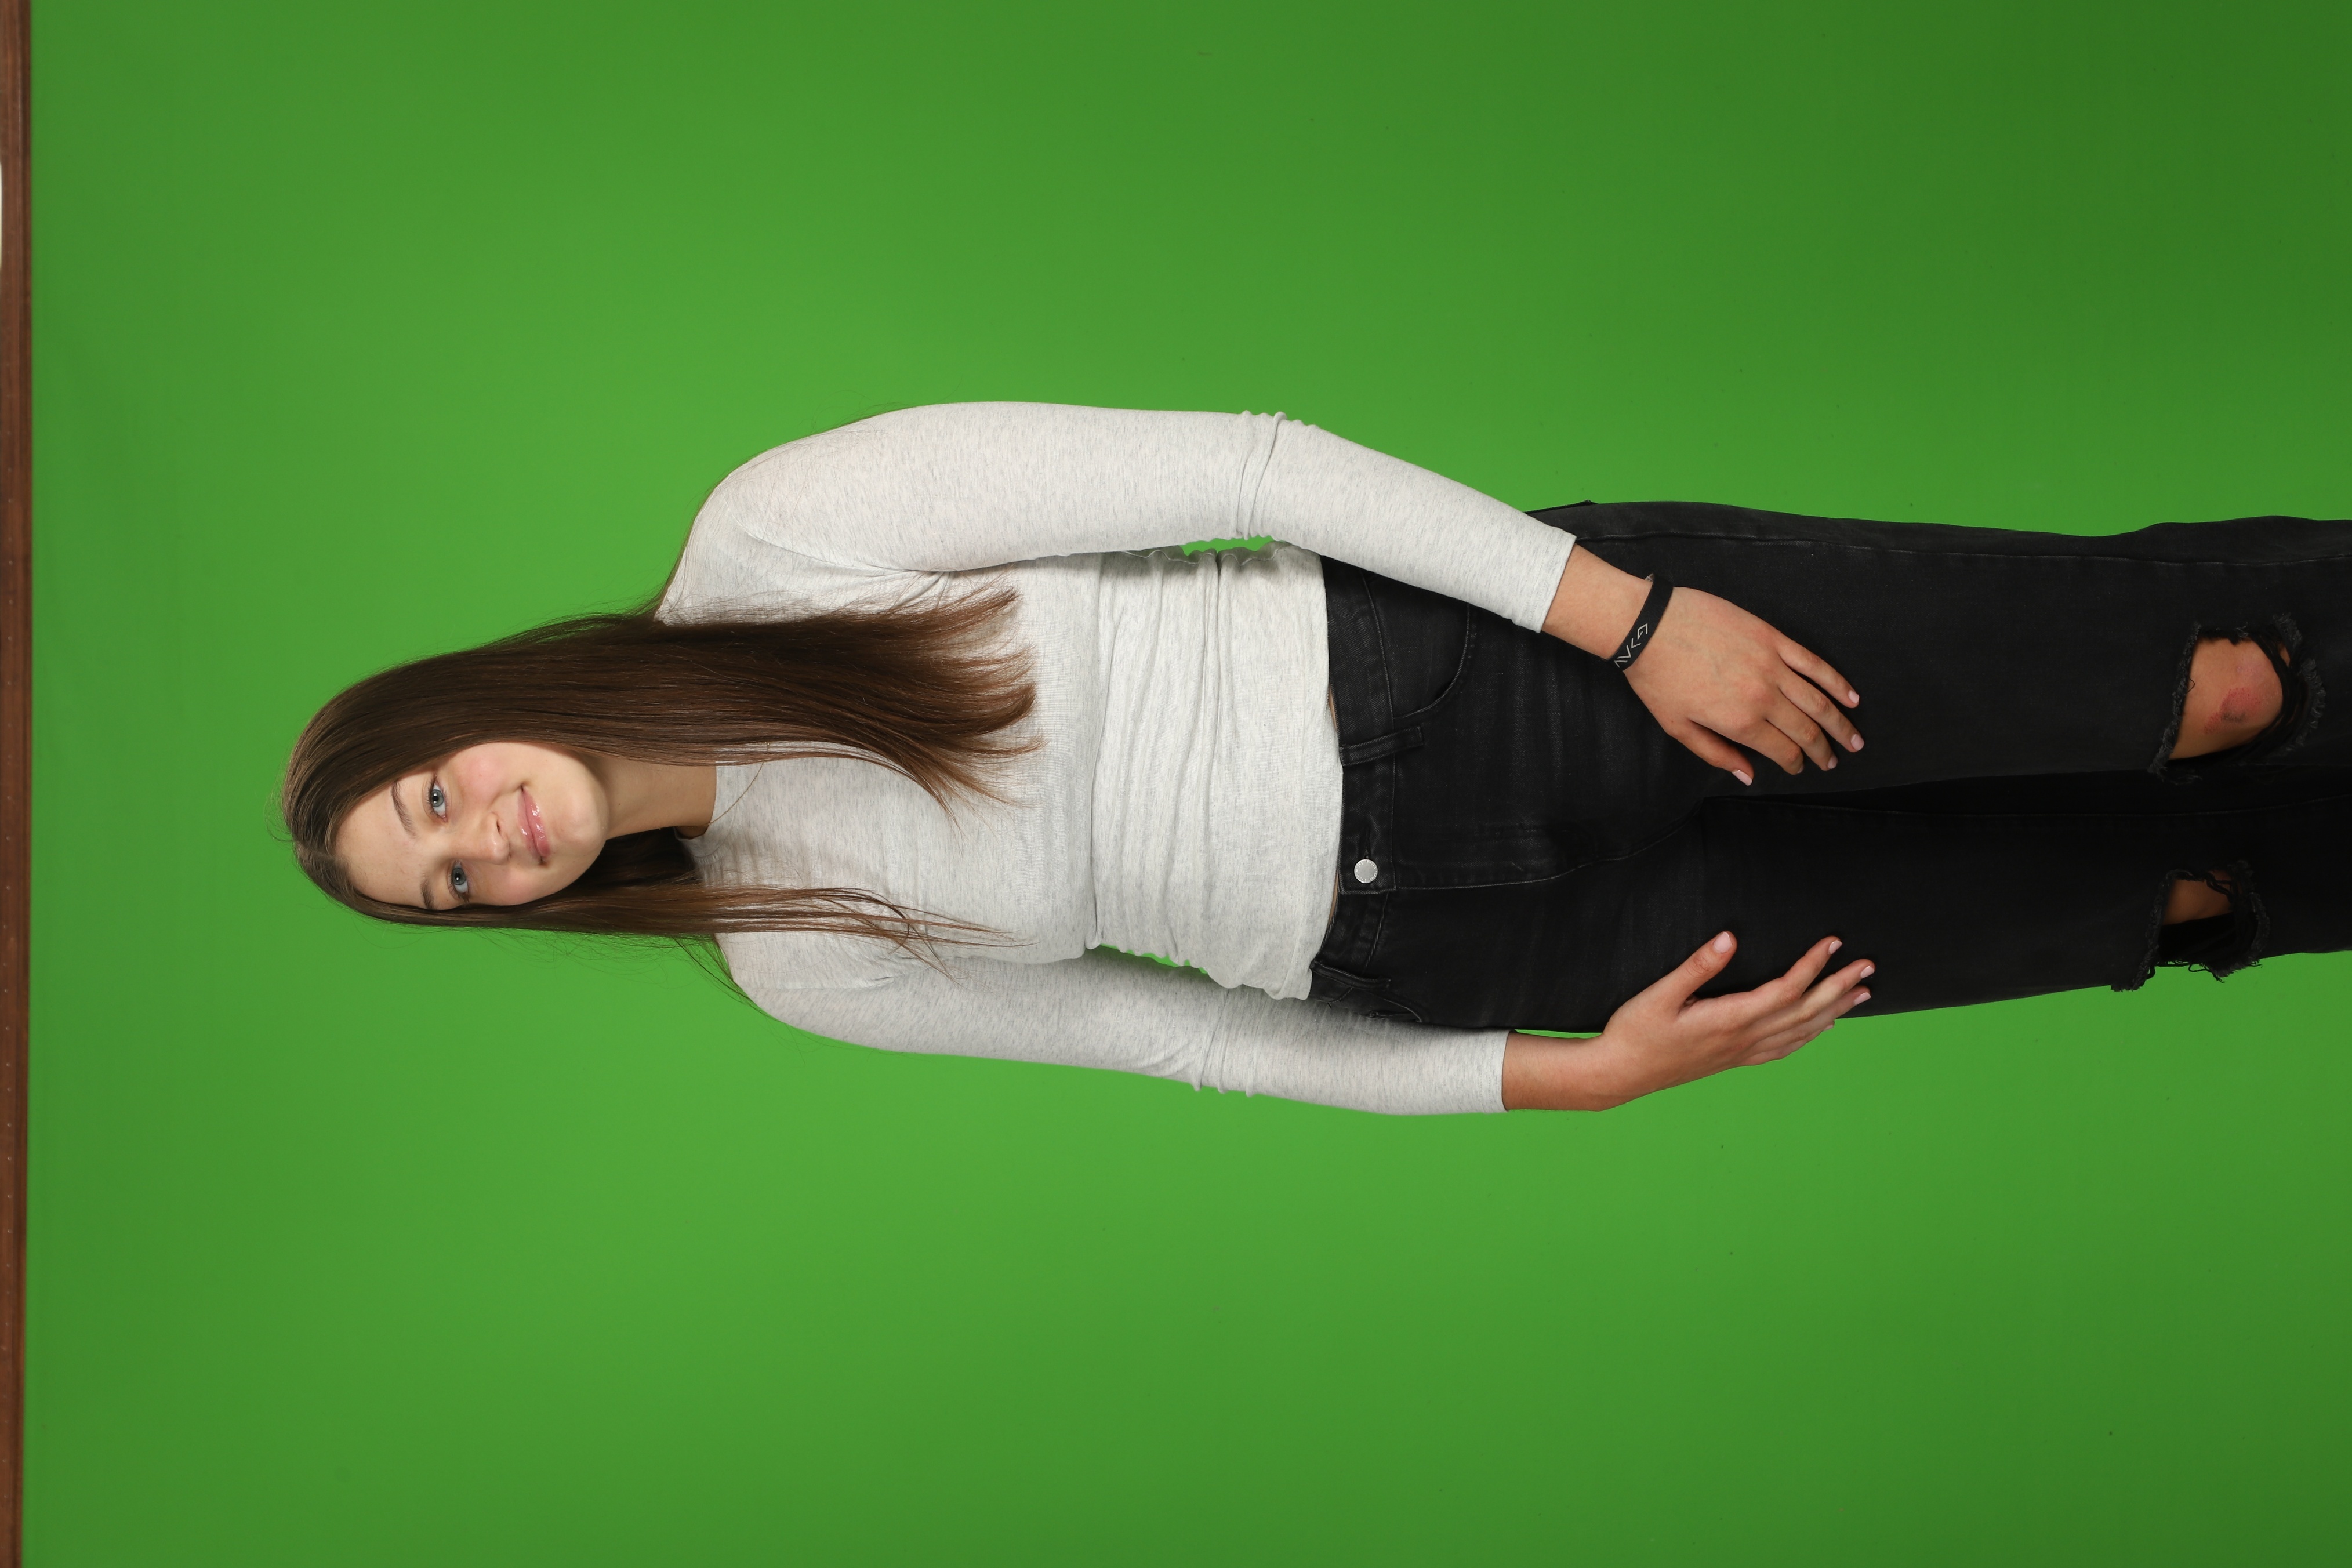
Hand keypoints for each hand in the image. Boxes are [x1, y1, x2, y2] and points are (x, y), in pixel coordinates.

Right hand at [1501, 932, 1872, 1110]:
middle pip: (1805, 1011)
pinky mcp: (1734, 1059)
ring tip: (1861, 993)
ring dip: (1835, 1011)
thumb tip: (1729, 938)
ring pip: (1802, 1032)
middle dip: (1839, 986)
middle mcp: (1744, 1039)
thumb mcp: (1659, 994)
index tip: (1834, 942)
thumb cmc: (1634, 1032)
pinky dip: (1811, 1035)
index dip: (1813, 965)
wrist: (1620, 1074)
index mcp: (1729, 1020)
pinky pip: (1785, 1048)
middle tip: (1868, 966)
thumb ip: (1697, 966)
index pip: (1785, 989)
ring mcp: (1742, 1053)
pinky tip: (1822, 1027)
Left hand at [1626, 587, 1862, 781]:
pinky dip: (1836, 682)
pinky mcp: (1772, 638)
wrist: (1648, 625)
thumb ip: (1716, 754)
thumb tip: (1748, 776)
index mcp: (1739, 722)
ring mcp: (1771, 665)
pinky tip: (1851, 696)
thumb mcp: (1677, 726)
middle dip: (1824, 749)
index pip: (1783, 750)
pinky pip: (1813, 663)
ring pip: (1817, 700)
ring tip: (1854, 738)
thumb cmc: (1657, 678)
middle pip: (1806, 729)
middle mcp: (1762, 696)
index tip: (1803, 768)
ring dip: (1840, 722)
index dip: (1797, 763)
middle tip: (1835, 760)